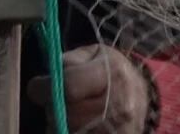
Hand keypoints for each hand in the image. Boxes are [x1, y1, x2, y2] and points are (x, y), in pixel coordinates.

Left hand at [26, 45, 151, 132]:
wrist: (141, 98)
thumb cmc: (112, 72)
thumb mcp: (95, 54)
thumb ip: (71, 60)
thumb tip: (51, 76)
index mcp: (114, 74)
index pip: (69, 86)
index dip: (45, 86)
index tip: (38, 85)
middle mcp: (119, 106)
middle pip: (65, 112)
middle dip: (52, 105)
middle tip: (56, 98)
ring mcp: (117, 131)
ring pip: (66, 129)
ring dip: (60, 122)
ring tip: (70, 111)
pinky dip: (68, 131)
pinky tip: (75, 124)